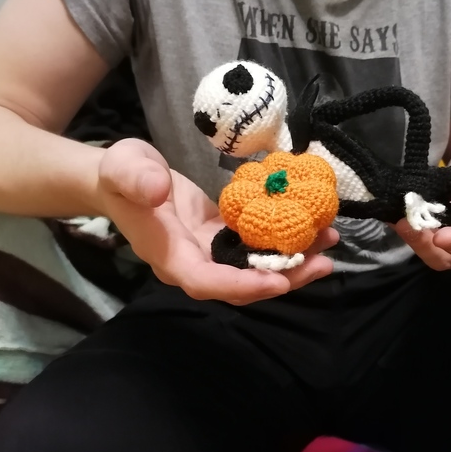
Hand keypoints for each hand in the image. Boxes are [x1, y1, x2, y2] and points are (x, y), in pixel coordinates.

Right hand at [97, 138, 338, 304]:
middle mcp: (194, 261)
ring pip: (254, 267)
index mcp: (169, 254)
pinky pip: (256, 246)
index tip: (278, 280)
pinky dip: (282, 239)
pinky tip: (312, 225)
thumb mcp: (123, 167)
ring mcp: (211, 252)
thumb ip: (135, 178)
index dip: (241, 284)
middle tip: (324, 263)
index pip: (205, 281)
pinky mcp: (223, 237)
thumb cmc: (120, 173)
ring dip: (293, 260)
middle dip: (284, 277)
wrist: (125, 176)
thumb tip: (157, 189)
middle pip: (241, 283)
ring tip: (329, 242)